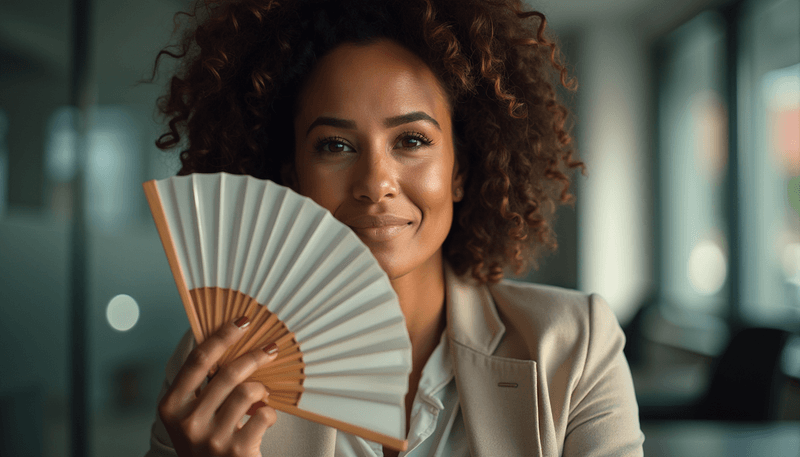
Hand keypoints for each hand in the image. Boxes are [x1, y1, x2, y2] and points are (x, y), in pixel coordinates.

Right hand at [158, 317, 278, 456]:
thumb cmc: (204, 444)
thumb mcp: (190, 416)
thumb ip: (201, 387)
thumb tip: (230, 343)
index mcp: (171, 407)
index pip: (198, 361)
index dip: (222, 336)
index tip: (242, 322)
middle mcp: (188, 423)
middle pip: (228, 373)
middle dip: (255, 356)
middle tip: (271, 348)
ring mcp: (212, 439)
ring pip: (247, 392)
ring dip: (261, 390)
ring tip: (262, 395)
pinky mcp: (236, 451)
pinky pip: (263, 415)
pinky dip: (269, 413)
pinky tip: (263, 418)